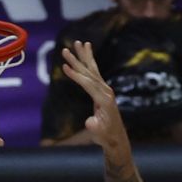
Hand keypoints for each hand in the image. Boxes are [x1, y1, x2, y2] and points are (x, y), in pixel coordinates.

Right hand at [59, 42, 133, 165]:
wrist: (116, 138)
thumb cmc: (106, 137)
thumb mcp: (100, 135)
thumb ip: (95, 128)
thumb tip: (90, 122)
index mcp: (105, 100)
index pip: (88, 84)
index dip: (76, 76)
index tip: (64, 67)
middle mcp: (106, 92)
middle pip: (90, 73)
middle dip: (78, 61)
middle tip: (66, 49)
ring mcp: (105, 90)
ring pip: (92, 70)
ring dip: (84, 56)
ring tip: (78, 43)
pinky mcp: (102, 90)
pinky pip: (94, 72)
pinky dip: (89, 61)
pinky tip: (87, 50)